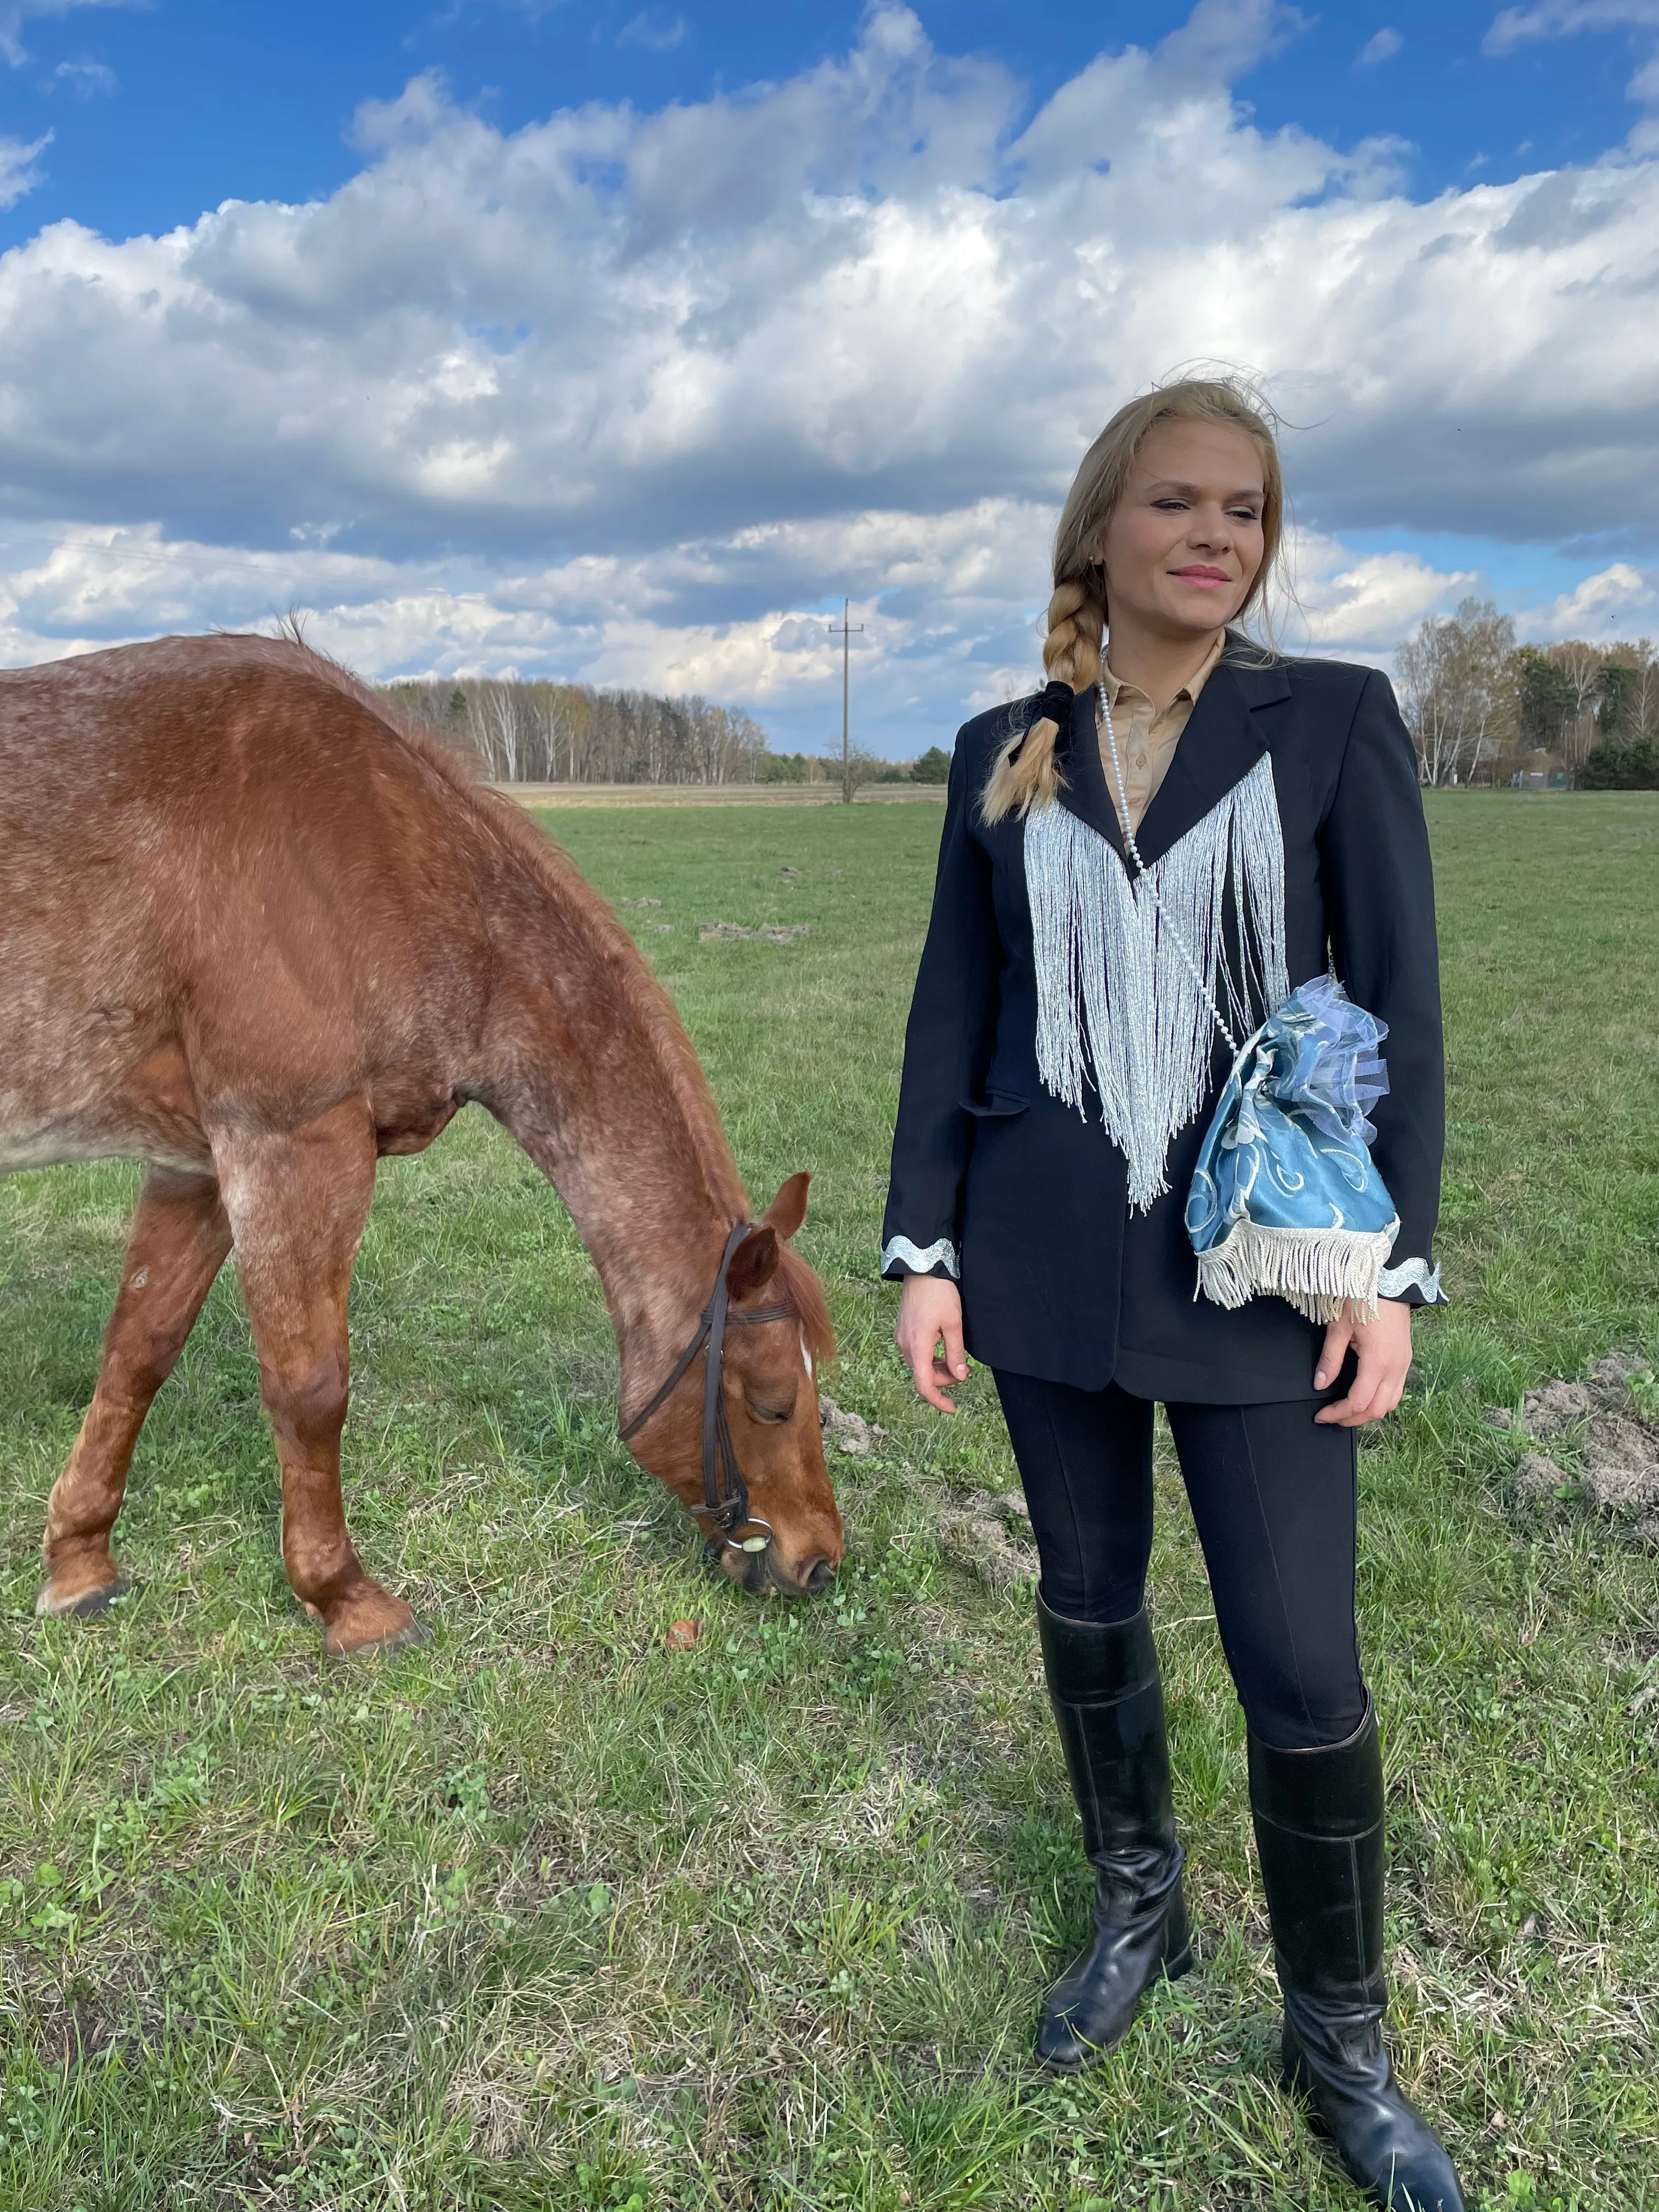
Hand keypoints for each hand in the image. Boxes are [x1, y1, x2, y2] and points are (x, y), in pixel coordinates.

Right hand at [895, 1274, 968, 1412]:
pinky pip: (916, 1352)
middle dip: (943, 1380)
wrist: (922, 1269)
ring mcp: (902, 1337)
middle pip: (922, 1375)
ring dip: (937, 1368)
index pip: (924, 1384)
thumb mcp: (954, 1325)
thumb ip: (956, 1354)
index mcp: (917, 1347)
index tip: (952, 1408)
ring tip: (956, 1359)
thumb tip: (960, 1377)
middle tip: (964, 1370)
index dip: (938, 1400)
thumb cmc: (939, 1294)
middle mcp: (905, 1345)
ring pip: (919, 1364)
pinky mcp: (904, 1330)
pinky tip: (943, 1348)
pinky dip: (930, 1357)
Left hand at [1313, 1298, 1412, 1426]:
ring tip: (1347, 1410)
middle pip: (1377, 1409)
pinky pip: (1397, 1390)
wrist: (1390, 1281)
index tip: (1321, 1415)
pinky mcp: (1406, 1359)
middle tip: (1332, 1417)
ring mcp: (1404, 1364)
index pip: (1358, 1402)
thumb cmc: (1362, 1299)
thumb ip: (1330, 1359)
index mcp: (1378, 1362)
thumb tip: (1320, 1384)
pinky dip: (1381, 1400)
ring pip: (1390, 1403)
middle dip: (1353, 1418)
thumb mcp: (1339, 1328)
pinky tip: (1365, 1395)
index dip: (1338, 1413)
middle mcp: (1395, 1368)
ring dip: (1369, 1411)